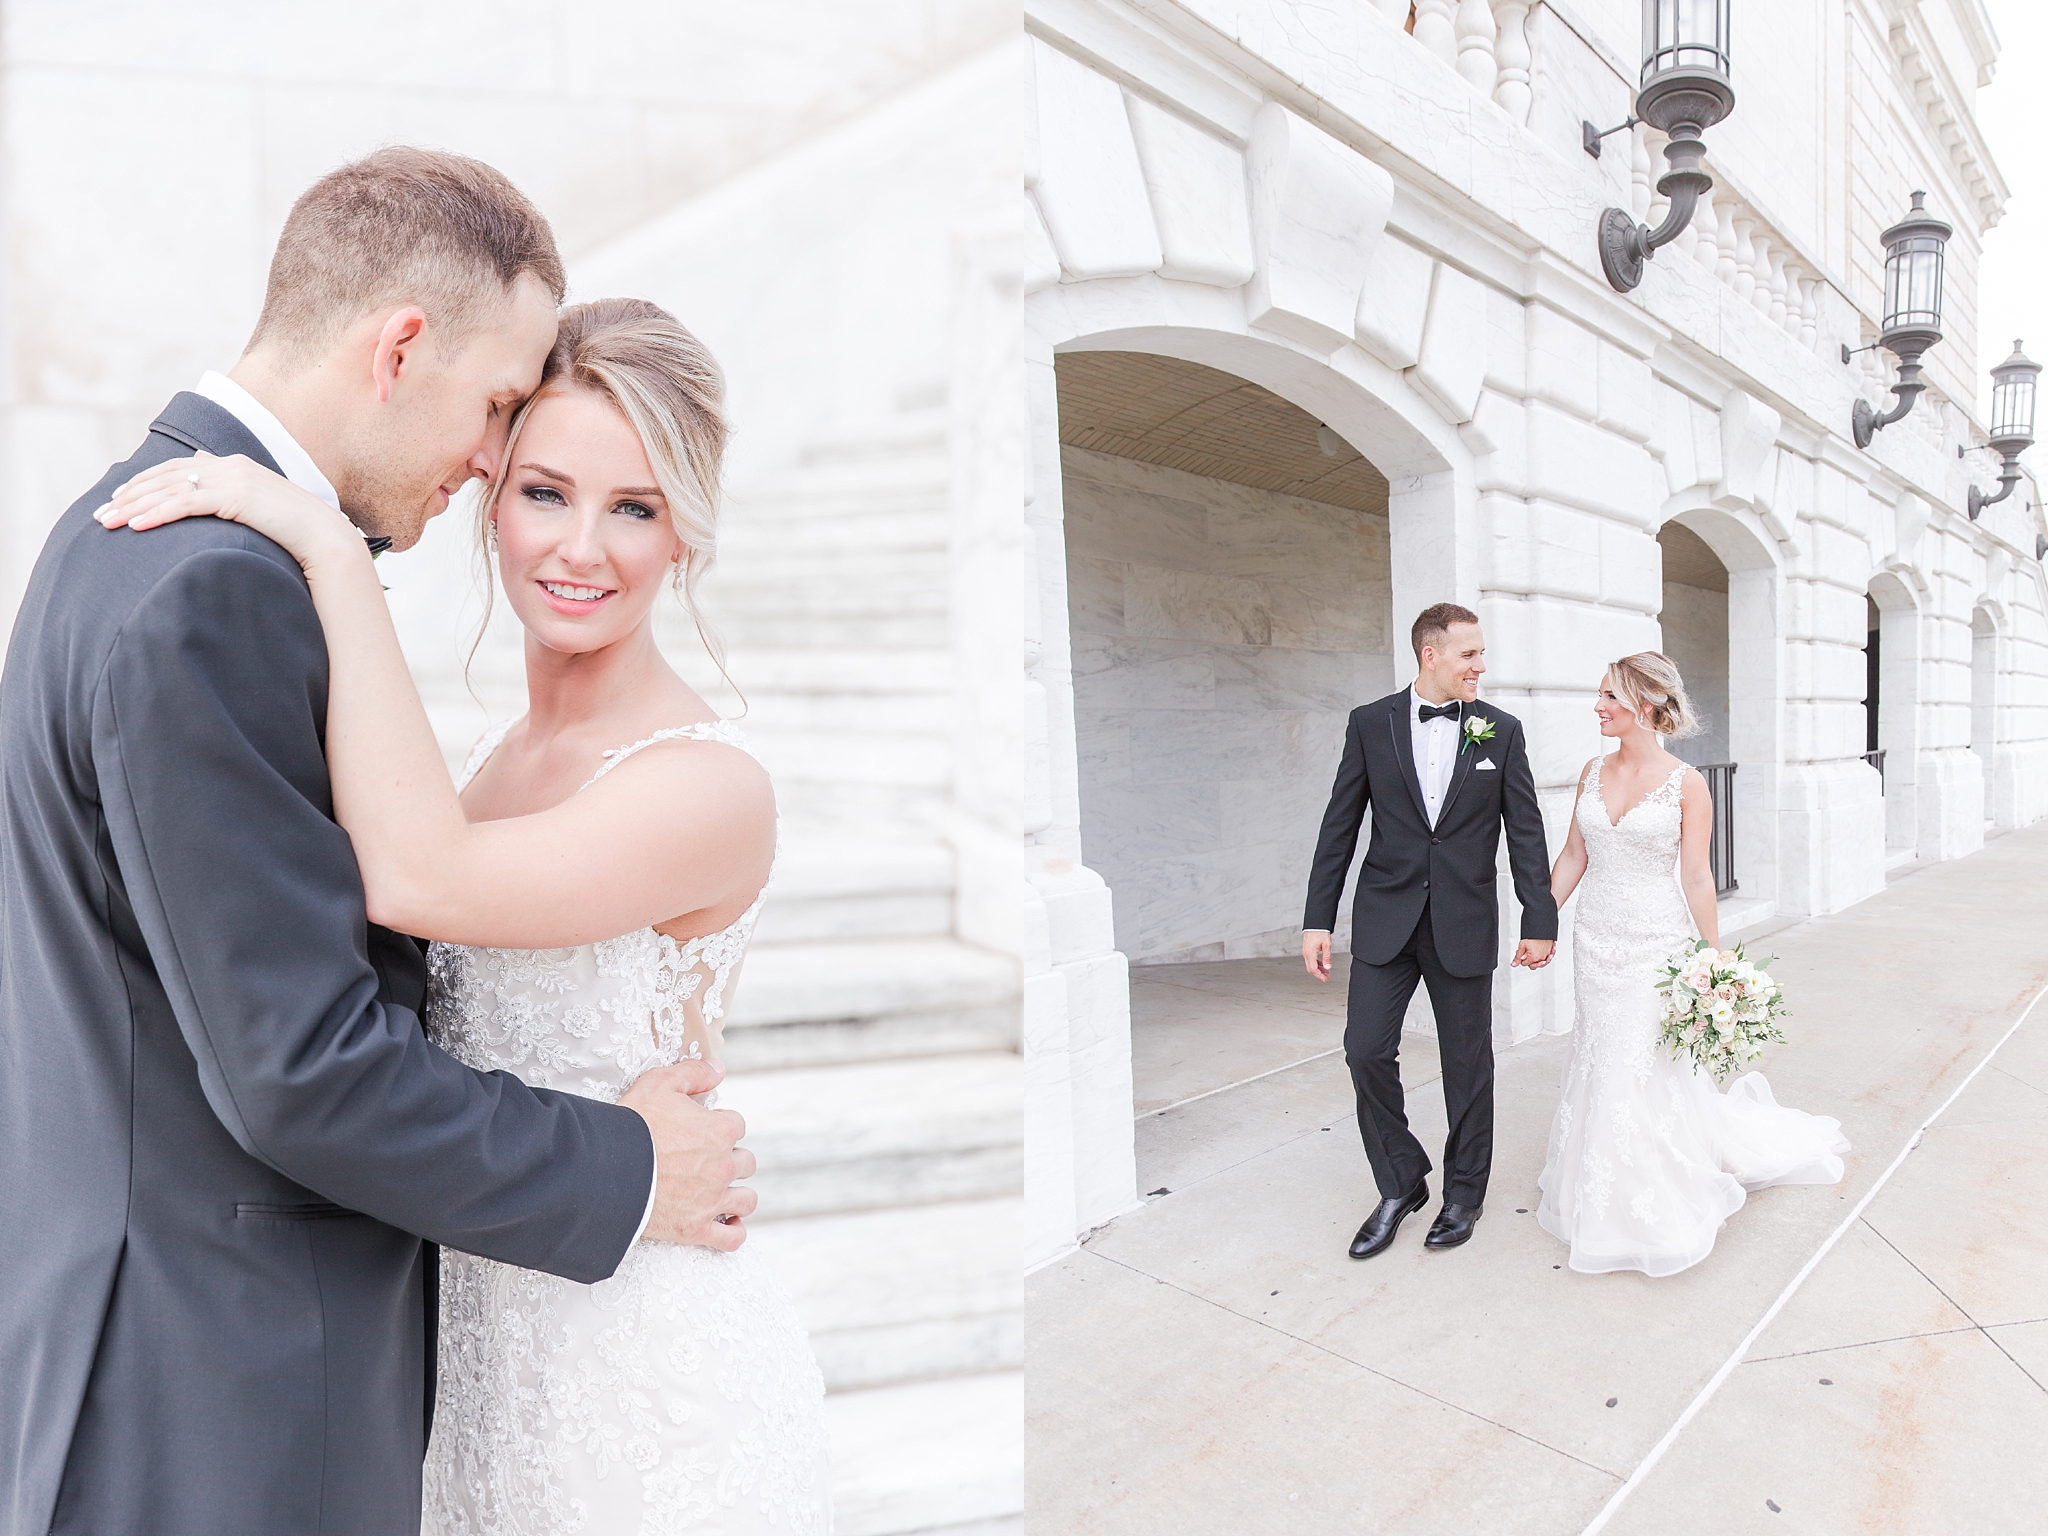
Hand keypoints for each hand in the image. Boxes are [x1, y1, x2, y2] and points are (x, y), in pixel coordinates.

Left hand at [96, 452, 363, 572]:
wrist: (327, 539)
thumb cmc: (298, 533)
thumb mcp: (262, 510)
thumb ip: (236, 499)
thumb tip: (213, 498)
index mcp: (235, 466)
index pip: (178, 468)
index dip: (145, 482)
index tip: (120, 498)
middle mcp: (230, 465)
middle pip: (166, 477)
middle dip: (129, 495)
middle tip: (102, 514)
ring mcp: (233, 478)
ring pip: (170, 489)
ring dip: (134, 506)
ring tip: (109, 522)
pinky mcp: (236, 496)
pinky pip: (186, 503)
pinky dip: (157, 513)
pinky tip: (136, 525)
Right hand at [618, 1060, 757, 1250]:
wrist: (604, 1170)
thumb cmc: (631, 1124)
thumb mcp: (660, 1083)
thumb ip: (694, 1072)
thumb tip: (719, 1069)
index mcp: (721, 1130)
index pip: (737, 1125)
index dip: (719, 1125)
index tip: (700, 1130)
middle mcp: (724, 1166)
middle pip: (745, 1162)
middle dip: (730, 1159)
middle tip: (705, 1161)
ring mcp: (712, 1200)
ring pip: (746, 1200)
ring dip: (737, 1195)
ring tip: (721, 1192)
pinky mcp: (696, 1228)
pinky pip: (731, 1238)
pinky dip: (733, 1232)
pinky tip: (727, 1225)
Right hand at [1303, 930, 1332, 981]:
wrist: (1315, 923)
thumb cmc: (1320, 932)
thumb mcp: (1326, 945)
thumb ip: (1327, 957)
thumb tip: (1327, 967)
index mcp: (1310, 954)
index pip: (1313, 969)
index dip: (1320, 976)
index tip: (1326, 979)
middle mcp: (1306, 954)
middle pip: (1311, 969)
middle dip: (1319, 974)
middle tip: (1327, 977)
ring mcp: (1305, 952)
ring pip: (1310, 965)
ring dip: (1318, 969)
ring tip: (1326, 970)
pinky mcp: (1307, 949)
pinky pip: (1310, 960)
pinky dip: (1316, 964)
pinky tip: (1322, 963)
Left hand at [1513, 939, 1554, 969]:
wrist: (1541, 928)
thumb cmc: (1533, 936)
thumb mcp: (1522, 946)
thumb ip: (1518, 957)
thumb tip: (1514, 964)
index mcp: (1534, 958)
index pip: (1525, 964)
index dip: (1521, 959)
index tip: (1521, 954)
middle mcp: (1542, 958)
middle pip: (1534, 965)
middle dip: (1529, 961)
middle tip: (1526, 954)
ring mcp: (1547, 955)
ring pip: (1541, 963)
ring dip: (1537, 961)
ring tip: (1532, 954)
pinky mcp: (1551, 951)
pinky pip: (1549, 957)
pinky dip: (1546, 956)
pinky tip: (1542, 953)